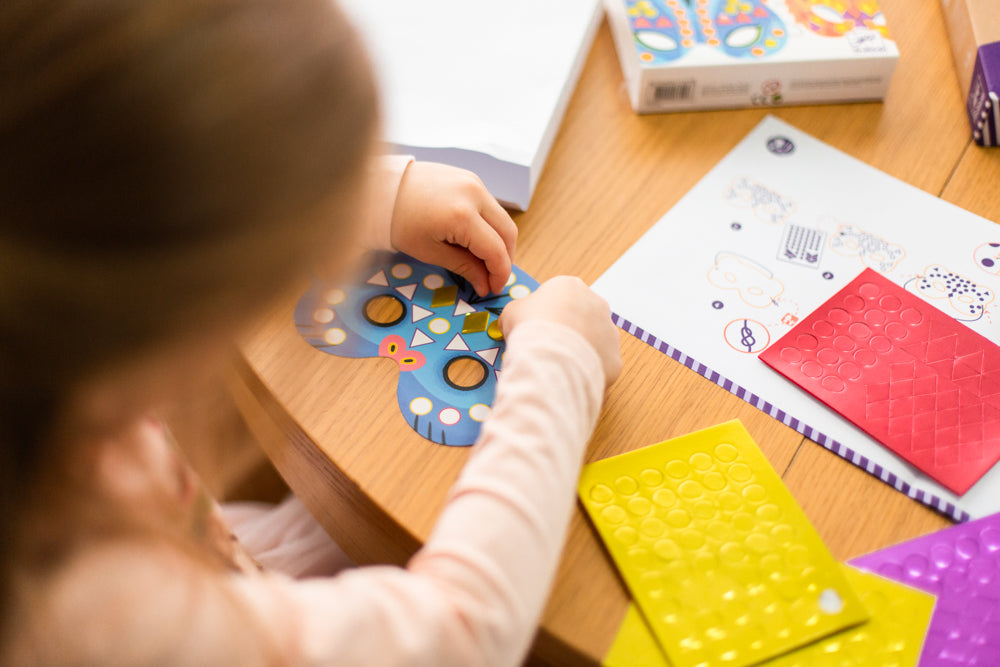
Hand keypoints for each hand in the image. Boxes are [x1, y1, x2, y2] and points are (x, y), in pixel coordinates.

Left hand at [390, 162, 516, 295]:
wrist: (382, 188)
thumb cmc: (400, 222)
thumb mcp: (430, 252)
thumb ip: (465, 268)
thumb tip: (486, 285)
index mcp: (462, 216)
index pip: (496, 250)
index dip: (500, 274)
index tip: (494, 289)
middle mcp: (475, 194)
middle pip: (508, 232)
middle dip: (505, 259)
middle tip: (494, 277)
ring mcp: (475, 182)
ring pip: (502, 218)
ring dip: (500, 241)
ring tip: (485, 260)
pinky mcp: (471, 177)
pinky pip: (490, 205)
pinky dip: (490, 225)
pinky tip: (477, 239)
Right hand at [500, 276, 621, 387]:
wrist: (550, 357)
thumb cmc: (530, 328)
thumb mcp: (511, 311)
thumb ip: (520, 311)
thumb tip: (518, 319)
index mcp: (570, 286)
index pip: (559, 296)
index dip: (545, 312)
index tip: (536, 326)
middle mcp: (596, 303)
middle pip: (581, 316)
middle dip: (567, 329)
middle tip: (548, 344)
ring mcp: (609, 331)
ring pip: (594, 340)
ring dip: (579, 349)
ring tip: (558, 362)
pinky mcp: (614, 358)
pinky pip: (600, 363)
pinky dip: (587, 369)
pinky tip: (570, 375)